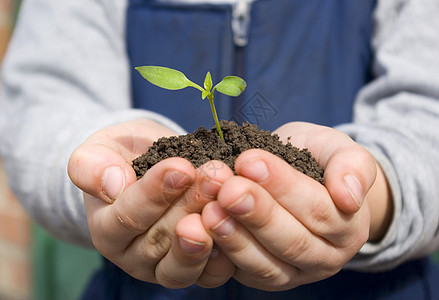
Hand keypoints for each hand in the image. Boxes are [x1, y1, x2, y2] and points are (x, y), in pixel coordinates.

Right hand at [68, 119, 235, 287]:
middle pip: (160, 240)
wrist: (151, 166)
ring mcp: (164, 267)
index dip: (154, 193)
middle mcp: (133, 256)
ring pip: (184, 264)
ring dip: (209, 232)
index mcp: (106, 229)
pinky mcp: (195, 271)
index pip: (127, 217)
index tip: (181, 167)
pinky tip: (240, 226)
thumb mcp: (100, 150)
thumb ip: (91, 165)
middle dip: (190, 206)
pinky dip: (227, 254)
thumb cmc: (125, 157)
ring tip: (226, 201)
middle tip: (214, 177)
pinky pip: (210, 274)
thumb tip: (111, 185)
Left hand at [201, 122, 392, 290]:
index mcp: (347, 227)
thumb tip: (349, 198)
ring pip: (266, 265)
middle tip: (227, 189)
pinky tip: (202, 230)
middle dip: (257, 214)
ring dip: (235, 238)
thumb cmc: (318, 162)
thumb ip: (353, 167)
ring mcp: (294, 273)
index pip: (318, 209)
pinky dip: (222, 254)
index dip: (283, 187)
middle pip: (292, 241)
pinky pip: (243, 273)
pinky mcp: (264, 277)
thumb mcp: (340, 151)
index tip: (249, 161)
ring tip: (210, 211)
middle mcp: (324, 258)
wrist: (302, 179)